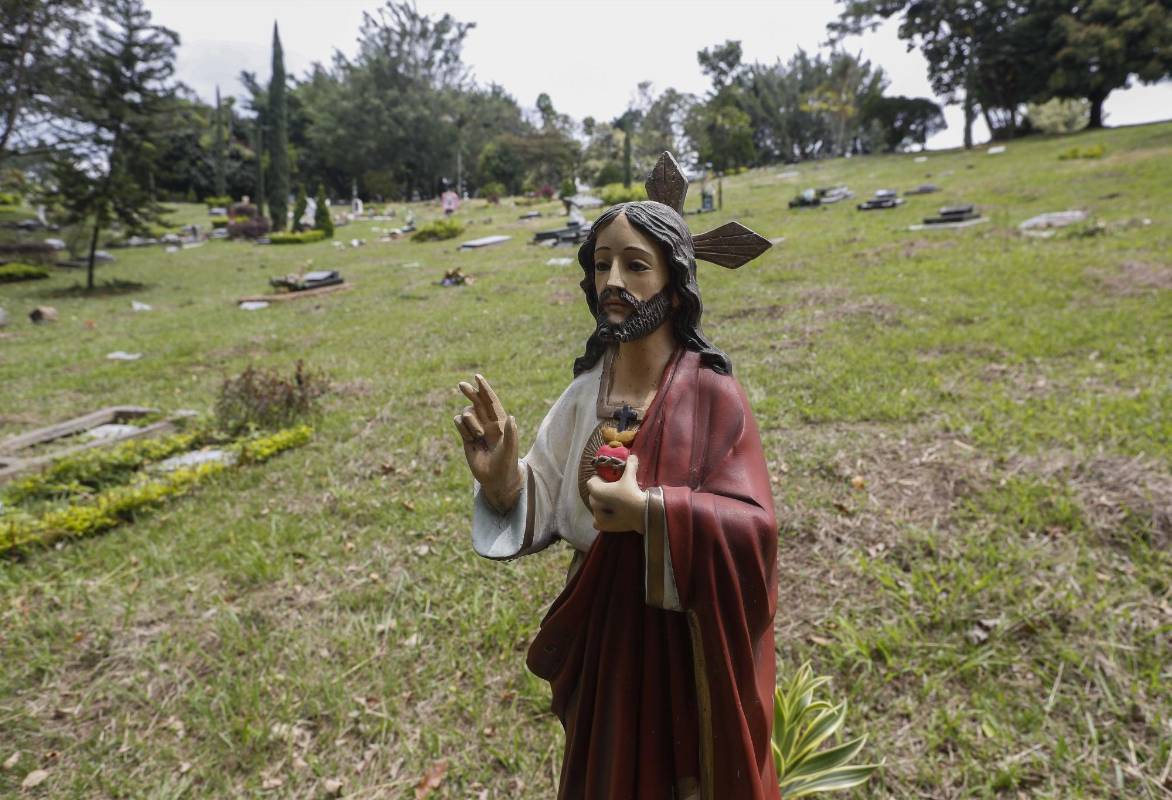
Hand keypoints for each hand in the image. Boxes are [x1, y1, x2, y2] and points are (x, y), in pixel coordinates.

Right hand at [453, 374, 520, 511]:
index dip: (485, 388)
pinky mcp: (466, 437)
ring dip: (470, 422)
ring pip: (467, 413)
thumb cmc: (507, 463)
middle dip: (470, 392)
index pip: (491, 401)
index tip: (477, 377)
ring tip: (478, 436)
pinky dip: (462, 427)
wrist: (496, 478)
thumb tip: (511, 416)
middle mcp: (488, 422)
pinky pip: (458, 423)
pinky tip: (469, 438)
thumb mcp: (510, 449)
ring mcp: (476, 429)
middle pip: (477, 401)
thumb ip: (511, 433)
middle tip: (461, 385)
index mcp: (501, 421)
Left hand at [586, 453, 647, 533]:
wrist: (641, 514)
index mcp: (596, 490)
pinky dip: (601, 518)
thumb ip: (630, 465)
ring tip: (612, 502)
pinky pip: (597, 521)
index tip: (608, 478)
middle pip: (593, 494)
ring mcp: (597, 516)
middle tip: (613, 489)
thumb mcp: (630, 477)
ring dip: (601, 503)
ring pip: (595, 507)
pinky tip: (610, 515)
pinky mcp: (603, 526)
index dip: (599, 479)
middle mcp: (594, 503)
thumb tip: (632, 456)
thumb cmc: (632, 494)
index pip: (591, 482)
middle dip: (600, 491)